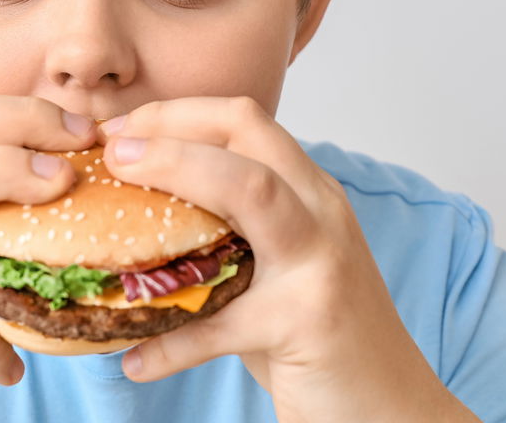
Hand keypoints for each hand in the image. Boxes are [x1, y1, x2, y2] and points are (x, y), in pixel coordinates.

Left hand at [98, 96, 479, 422]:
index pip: (245, 119)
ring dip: (175, 172)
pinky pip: (223, 323)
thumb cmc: (319, 338)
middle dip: (171, 126)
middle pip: (247, 133)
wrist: (393, 411)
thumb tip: (132, 217)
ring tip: (113, 185)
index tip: (119, 129)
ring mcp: (320, 262)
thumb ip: (228, 232)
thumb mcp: (279, 266)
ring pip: (249, 190)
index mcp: (309, 193)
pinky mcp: (309, 322)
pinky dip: (171, 342)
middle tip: (111, 146)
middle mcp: (321, 213)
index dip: (175, 113)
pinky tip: (134, 359)